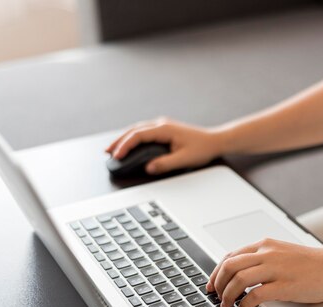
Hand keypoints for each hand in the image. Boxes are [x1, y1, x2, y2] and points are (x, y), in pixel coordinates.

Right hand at [106, 118, 223, 174]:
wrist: (215, 141)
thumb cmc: (202, 148)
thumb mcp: (184, 159)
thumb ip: (166, 164)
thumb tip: (149, 167)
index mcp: (164, 129)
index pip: (138, 135)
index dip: (125, 145)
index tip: (117, 155)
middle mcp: (161, 124)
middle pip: (134, 130)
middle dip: (119, 141)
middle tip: (107, 152)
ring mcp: (162, 126)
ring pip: (137, 130)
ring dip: (124, 138)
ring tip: (113, 149)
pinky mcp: (164, 130)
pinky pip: (144, 132)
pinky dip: (133, 138)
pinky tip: (129, 145)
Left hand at [207, 238, 322, 306]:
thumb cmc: (312, 264)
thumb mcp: (283, 254)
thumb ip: (263, 260)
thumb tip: (239, 275)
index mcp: (266, 245)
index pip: (231, 256)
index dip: (216, 272)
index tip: (211, 285)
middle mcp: (269, 253)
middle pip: (230, 266)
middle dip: (218, 284)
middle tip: (217, 297)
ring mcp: (277, 269)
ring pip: (239, 279)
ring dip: (228, 295)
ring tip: (227, 306)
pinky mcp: (286, 285)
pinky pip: (256, 294)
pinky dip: (245, 303)